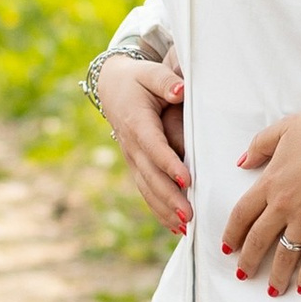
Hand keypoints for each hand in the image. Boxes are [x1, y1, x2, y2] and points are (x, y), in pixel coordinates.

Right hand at [100, 57, 189, 234]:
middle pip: (150, 175)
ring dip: (165, 209)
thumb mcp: (149, 73)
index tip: (187, 180)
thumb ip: (165, 80)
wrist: (111, 87)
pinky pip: (146, 191)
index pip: (154, 146)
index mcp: (137, 122)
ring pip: (147, 188)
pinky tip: (176, 228)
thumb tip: (178, 90)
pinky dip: (159, 211)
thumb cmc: (137, 79)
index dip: (169, 164)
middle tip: (189, 215)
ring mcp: (132, 158)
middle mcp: (131, 145)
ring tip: (186, 227)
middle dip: (169, 197)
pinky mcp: (136, 166)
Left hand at [221, 106, 300, 296]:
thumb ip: (258, 146)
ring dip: (276, 275)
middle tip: (243, 275)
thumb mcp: (283, 129)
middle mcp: (283, 206)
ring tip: (271, 290)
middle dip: (248, 260)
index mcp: (269, 183)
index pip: (242, 215)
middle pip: (258, 239)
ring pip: (285, 254)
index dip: (231, 233)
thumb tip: (240, 163)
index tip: (227, 248)